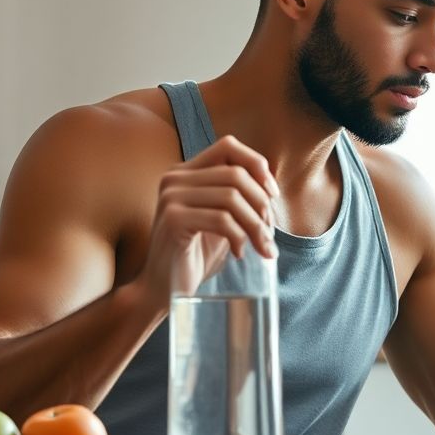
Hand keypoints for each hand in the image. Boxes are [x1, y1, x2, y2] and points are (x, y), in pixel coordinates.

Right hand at [141, 135, 278, 303]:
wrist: (162, 288)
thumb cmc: (195, 254)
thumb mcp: (221, 218)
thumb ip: (237, 197)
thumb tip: (272, 186)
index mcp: (186, 172)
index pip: (228, 147)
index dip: (257, 165)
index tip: (272, 195)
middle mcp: (175, 178)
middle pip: (236, 174)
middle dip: (261, 204)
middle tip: (268, 232)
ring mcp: (171, 197)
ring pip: (232, 197)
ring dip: (255, 225)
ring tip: (261, 246)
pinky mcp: (173, 219)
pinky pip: (221, 219)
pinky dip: (239, 237)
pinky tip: (238, 253)